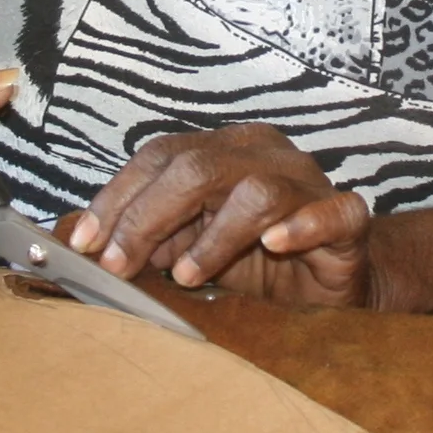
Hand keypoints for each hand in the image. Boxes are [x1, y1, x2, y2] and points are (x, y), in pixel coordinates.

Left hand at [61, 125, 369, 306]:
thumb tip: (86, 244)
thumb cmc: (257, 259)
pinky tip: (273, 244)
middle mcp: (261, 154)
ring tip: (187, 275)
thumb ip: (150, 239)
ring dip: (212, 236)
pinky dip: (300, 226)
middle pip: (196, 167)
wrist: (333, 282)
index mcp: (221, 150)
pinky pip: (331, 211)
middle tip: (120, 264)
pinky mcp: (346, 216)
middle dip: (148, 217)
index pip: (160, 157)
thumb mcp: (190, 248)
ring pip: (255, 190)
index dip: (118, 197)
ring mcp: (307, 181)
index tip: (86, 241)